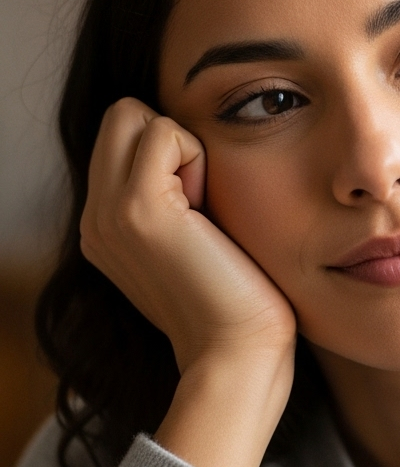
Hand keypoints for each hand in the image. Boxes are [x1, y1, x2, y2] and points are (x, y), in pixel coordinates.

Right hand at [80, 97, 295, 466]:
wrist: (238, 352)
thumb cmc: (239, 299)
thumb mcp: (195, 241)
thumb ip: (178, 199)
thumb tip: (195, 156)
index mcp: (105, 225)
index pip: (122, 135)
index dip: (170, 152)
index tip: (200, 209)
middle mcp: (94, 217)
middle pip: (121, 115)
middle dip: (170, 140)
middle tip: (202, 201)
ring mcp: (108, 213)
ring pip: (136, 115)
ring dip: (186, 149)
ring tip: (204, 213)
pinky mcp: (138, 209)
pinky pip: (163, 131)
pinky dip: (197, 157)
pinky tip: (208, 215)